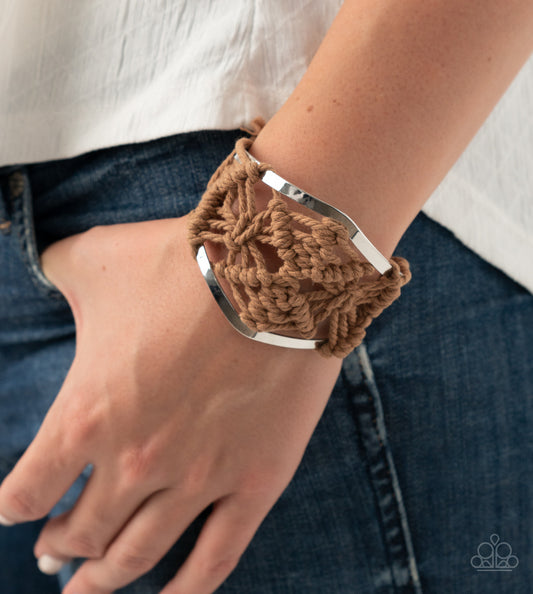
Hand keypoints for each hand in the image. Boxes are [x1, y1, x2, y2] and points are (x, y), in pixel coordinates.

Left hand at [0, 216, 340, 592]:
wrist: (274, 270)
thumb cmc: (181, 264)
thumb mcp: (96, 257)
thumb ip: (54, 268)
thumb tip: (44, 265)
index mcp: (87, 415)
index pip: (29, 490)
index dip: (15, 506)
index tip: (17, 509)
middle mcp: (136, 463)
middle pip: (82, 531)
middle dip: (60, 546)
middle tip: (52, 554)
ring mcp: (199, 481)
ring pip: (139, 554)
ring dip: (104, 579)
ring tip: (86, 590)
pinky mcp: (254, 483)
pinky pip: (215, 558)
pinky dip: (184, 591)